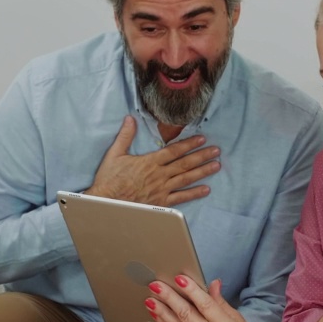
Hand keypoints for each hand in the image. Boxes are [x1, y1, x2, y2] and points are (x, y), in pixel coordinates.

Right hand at [86, 116, 220, 206]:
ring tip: (216, 165)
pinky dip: (194, 193)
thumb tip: (130, 119)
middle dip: (202, 156)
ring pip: (186, 179)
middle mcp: (159, 175)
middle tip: (216, 151)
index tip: (202, 139)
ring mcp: (161, 189)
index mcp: (150, 162)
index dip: (189, 144)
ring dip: (203, 172)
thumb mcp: (114, 154)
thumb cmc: (109, 180)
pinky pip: (181, 198)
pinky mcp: (161, 203)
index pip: (174, 150)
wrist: (106, 202)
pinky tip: (206, 189)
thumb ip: (125, 136)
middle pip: (185, 163)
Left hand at [148, 277, 276, 321]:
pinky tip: (158, 315)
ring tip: (150, 299)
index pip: (206, 305)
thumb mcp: (238, 320)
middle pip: (186, 315)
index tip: (179, 278)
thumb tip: (212, 283)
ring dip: (161, 312)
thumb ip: (221, 302)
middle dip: (169, 298)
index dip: (191, 290)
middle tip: (156, 285)